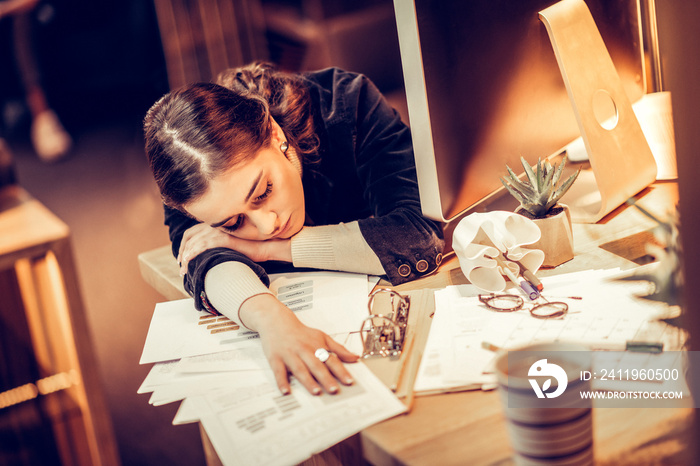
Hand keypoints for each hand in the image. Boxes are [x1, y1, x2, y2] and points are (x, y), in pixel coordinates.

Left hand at [178, 223, 291, 274]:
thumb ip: (219, 245)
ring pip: (194, 242)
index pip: (192, 231)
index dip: (184, 244)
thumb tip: (209, 256)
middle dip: (182, 251)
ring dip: (186, 257)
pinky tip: (189, 262)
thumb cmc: (252, 247)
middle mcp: (215, 226)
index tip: (182, 257)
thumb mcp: (231, 244)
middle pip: (189, 236)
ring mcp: (219, 231)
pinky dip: (192, 254)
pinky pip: (202, 246)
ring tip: (184, 270)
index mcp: (216, 225)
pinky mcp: (223, 238)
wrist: (265, 246)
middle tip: (181, 265)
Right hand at [241, 294, 358, 394]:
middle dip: (326, 378)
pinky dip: (282, 381)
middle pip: (316, 365)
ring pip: (300, 369)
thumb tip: (355, 357)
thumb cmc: (301, 333)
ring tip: (316, 391)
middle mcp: (304, 350)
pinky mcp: (275, 359)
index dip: (341, 370)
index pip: (331, 359)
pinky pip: (279, 371)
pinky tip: (286, 391)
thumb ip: (338, 349)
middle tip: (334, 390)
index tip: (349, 381)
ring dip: (308, 381)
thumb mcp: (322, 337)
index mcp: (316, 346)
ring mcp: (289, 355)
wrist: (277, 321)